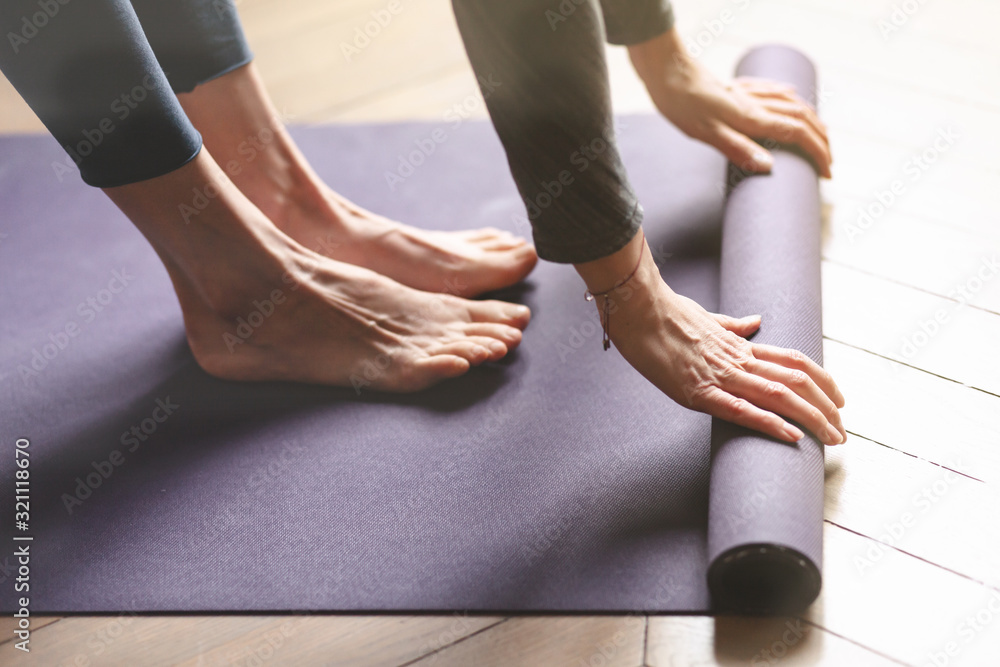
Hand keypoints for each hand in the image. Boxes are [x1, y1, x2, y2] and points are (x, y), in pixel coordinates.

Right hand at [575, 234, 845, 444]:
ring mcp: (719, 376)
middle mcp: (737, 360)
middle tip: (842, 433)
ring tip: (832, 439)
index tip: (838, 401)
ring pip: (778, 395)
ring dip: (812, 418)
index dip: (823, 381)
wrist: (638, 308)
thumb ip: (732, 325)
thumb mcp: (706, 316)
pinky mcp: (697, 392)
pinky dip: (770, 423)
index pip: (793, 362)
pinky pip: (741, 409)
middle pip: (796, 382)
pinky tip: (791, 436)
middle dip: (826, 409)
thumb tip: (755, 322)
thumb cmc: (665, 312)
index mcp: (739, 346)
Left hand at [628, 29, 831, 177]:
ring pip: (791, 103)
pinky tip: (791, 96)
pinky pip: (772, 90)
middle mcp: (755, 103)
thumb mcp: (705, 133)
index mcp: (751, 117)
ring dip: (812, 120)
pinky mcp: (735, 87)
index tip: (827, 172)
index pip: (798, 135)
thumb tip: (770, 166)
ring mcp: (746, 93)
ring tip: (820, 136)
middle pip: (803, 118)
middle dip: (821, 140)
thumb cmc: (680, 103)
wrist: (664, 69)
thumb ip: (738, 149)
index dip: (817, 153)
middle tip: (829, 161)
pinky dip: (789, 97)